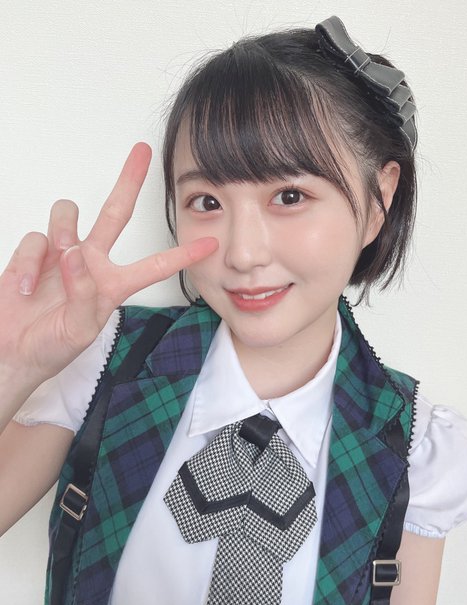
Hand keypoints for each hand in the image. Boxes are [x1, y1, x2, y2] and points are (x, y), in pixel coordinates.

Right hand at [0, 143, 217, 383]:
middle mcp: (91, 264)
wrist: (11, 351)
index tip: (209, 244)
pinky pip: (35, 239)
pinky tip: (25, 288)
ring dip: (63, 232)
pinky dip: (29, 262)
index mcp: (113, 285)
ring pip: (68, 215)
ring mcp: (61, 255)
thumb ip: (84, 294)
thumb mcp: (79, 330)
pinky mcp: (34, 253)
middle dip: (128, 181)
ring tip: (57, 262)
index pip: (154, 266)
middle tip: (142, 153)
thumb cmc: (50, 347)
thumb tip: (76, 255)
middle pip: (114, 213)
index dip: (182, 255)